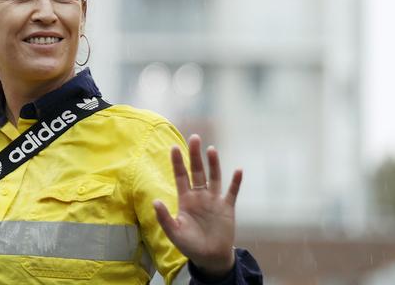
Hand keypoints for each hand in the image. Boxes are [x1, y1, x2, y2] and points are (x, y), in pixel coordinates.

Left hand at [153, 134, 241, 278]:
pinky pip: (232, 192)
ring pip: (214, 177)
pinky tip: (238, 170)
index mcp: (185, 199)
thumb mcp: (174, 232)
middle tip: (195, 137)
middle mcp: (199, 196)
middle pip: (197, 171)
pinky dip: (236, 182)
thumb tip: (155, 201)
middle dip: (195, 155)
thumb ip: (164, 218)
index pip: (181, 176)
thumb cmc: (190, 245)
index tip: (174, 147)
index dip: (178, 162)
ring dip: (213, 164)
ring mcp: (214, 200)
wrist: (210, 257)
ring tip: (211, 149)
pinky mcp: (227, 208)